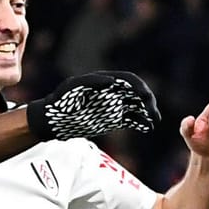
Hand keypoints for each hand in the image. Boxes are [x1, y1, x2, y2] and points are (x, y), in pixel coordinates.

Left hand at [26, 70, 162, 140]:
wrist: (54, 120)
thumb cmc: (61, 101)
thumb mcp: (74, 87)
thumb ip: (92, 82)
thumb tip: (112, 81)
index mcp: (105, 81)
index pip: (128, 80)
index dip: (139, 86)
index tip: (145, 97)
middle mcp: (112, 92)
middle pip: (137, 93)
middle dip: (148, 101)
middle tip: (153, 113)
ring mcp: (113, 106)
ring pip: (137, 106)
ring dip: (148, 112)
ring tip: (154, 121)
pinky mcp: (113, 120)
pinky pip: (131, 120)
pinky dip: (141, 123)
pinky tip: (148, 128)